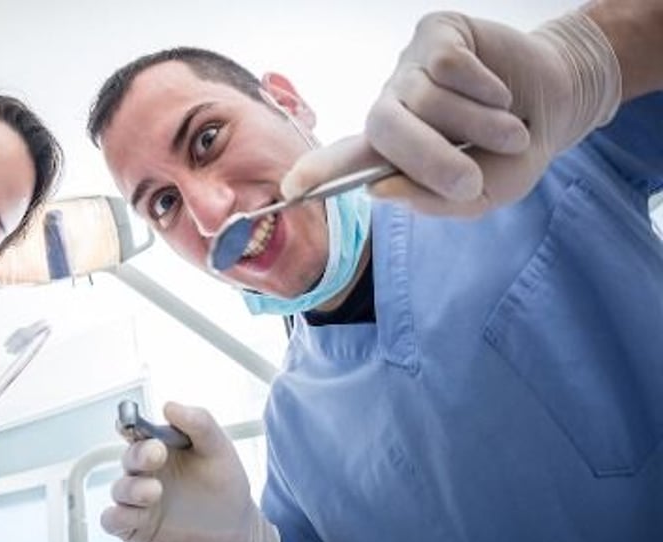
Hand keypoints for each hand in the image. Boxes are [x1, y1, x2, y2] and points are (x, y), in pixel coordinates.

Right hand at [101, 402, 279, 541]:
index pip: (136, 430)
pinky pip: (114, 520)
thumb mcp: (218, 448)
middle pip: (129, 458)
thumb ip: (199, 423)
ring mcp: (139, 499)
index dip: (129, 424)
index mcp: (159, 446)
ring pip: (120, 489)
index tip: (132, 423)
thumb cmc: (223, 483)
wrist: (235, 527)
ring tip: (155, 490)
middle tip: (157, 453)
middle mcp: (145, 471)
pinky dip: (118, 517)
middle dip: (139, 455)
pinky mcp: (136, 526)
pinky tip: (136, 515)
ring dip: (132, 488)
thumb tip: (170, 407)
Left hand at [282, 10, 619, 216]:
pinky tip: (497, 93)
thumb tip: (381, 190)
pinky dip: (483, 87)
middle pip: (386, 129)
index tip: (291, 188)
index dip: (318, 172)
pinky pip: (449, 65)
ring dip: (477, 124)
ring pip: (425, 97)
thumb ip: (436, 200)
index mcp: (392, 153)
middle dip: (428, 159)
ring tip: (506, 131)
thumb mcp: (483, 194)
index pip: (344, 162)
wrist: (555, 105)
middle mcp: (393, 109)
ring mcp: (411, 70)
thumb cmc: (508, 155)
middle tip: (469, 181)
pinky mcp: (435, 36)